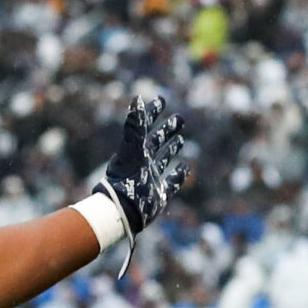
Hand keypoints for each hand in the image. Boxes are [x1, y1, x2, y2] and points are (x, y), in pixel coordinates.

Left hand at [90, 95, 188, 235]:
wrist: (122, 209)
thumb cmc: (125, 178)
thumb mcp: (132, 147)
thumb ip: (135, 125)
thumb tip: (137, 98)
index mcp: (136, 151)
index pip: (145, 127)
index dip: (152, 113)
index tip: (161, 100)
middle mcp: (143, 163)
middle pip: (157, 142)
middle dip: (167, 130)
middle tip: (180, 118)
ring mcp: (151, 178)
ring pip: (163, 160)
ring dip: (171, 149)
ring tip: (180, 139)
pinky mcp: (159, 194)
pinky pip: (171, 183)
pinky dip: (178, 175)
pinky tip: (185, 168)